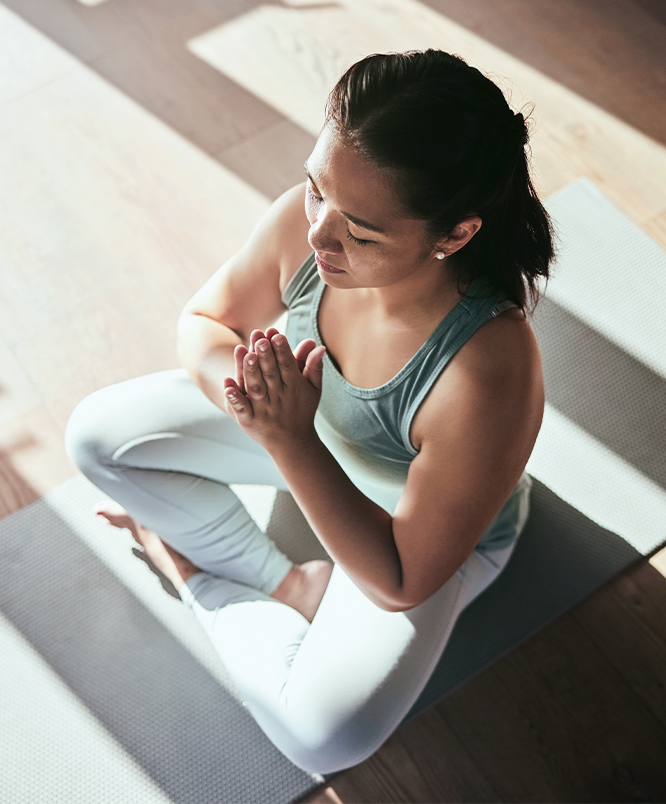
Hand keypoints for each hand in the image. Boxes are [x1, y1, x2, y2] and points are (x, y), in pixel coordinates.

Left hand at [223, 330, 325, 451]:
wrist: (292, 443)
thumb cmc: (302, 410)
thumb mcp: (313, 390)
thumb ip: (314, 367)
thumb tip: (320, 346)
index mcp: (294, 388)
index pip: (288, 366)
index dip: (283, 351)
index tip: (277, 334)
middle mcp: (278, 398)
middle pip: (271, 374)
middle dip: (265, 356)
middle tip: (259, 338)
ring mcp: (263, 410)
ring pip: (256, 389)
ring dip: (250, 372)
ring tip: (245, 354)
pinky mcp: (249, 420)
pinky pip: (241, 409)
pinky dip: (235, 398)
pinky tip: (227, 385)